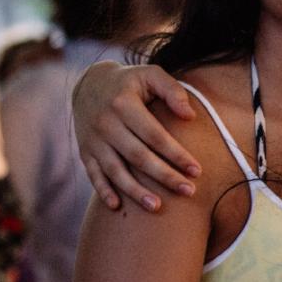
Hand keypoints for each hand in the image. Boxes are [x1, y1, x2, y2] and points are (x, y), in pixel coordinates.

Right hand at [73, 61, 200, 211]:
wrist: (89, 84)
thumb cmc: (130, 81)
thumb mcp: (151, 74)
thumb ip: (172, 90)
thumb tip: (190, 116)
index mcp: (124, 104)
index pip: (154, 135)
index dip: (176, 154)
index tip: (197, 170)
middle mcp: (106, 124)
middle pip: (138, 156)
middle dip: (164, 176)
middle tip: (188, 191)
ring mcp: (93, 140)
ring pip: (115, 170)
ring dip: (135, 191)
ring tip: (157, 207)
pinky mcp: (85, 151)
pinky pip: (93, 174)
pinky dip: (103, 191)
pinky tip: (117, 207)